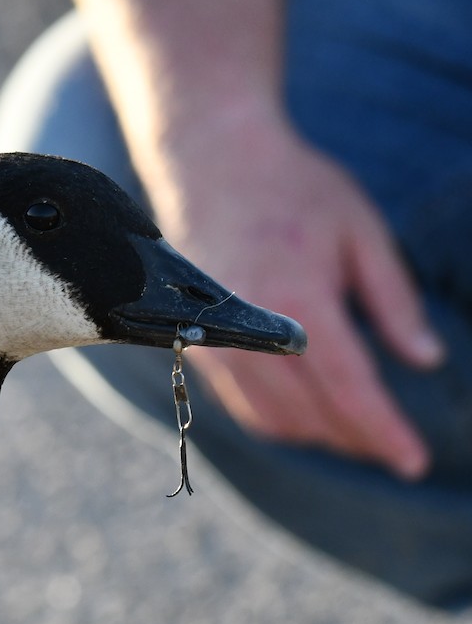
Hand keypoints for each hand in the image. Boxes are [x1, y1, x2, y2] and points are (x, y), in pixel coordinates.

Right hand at [147, 117, 444, 478]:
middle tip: (391, 447)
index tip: (413, 463)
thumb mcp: (362, 230)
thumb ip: (394, 300)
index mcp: (300, 302)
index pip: (349, 391)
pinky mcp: (195, 340)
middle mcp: (251, 330)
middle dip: (355, 439)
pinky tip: (307, 410)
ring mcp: (215, 339)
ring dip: (316, 435)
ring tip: (354, 431)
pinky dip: (278, 419)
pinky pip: (238, 402)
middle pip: (309, 417)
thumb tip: (427, 359)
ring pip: (269, 420)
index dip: (384, 433)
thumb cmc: (293, 188)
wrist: (211, 161)